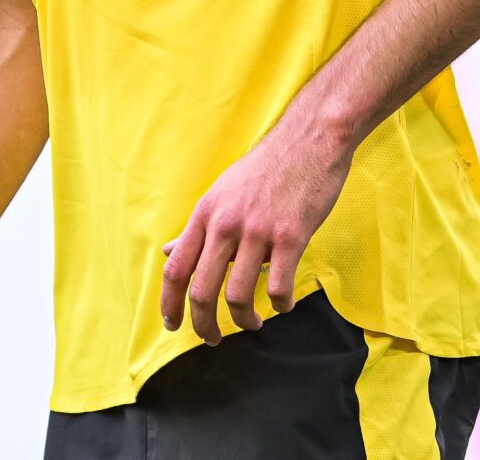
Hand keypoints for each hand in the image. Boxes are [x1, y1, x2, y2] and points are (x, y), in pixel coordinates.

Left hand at [158, 116, 354, 343]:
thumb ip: (199, 228)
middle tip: (213, 339)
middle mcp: (226, 224)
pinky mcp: (291, 236)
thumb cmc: (266, 168)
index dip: (169, 304)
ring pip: (238, 296)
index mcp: (205, 214)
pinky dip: (280, 304)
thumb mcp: (222, 193)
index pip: (176, 269)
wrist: (310, 139)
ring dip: (244, 321)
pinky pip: (278, 286)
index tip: (173, 325)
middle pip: (202, 291)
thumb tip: (169, 251)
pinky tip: (283, 304)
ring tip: (253, 324)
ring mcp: (258, 231)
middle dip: (204, 326)